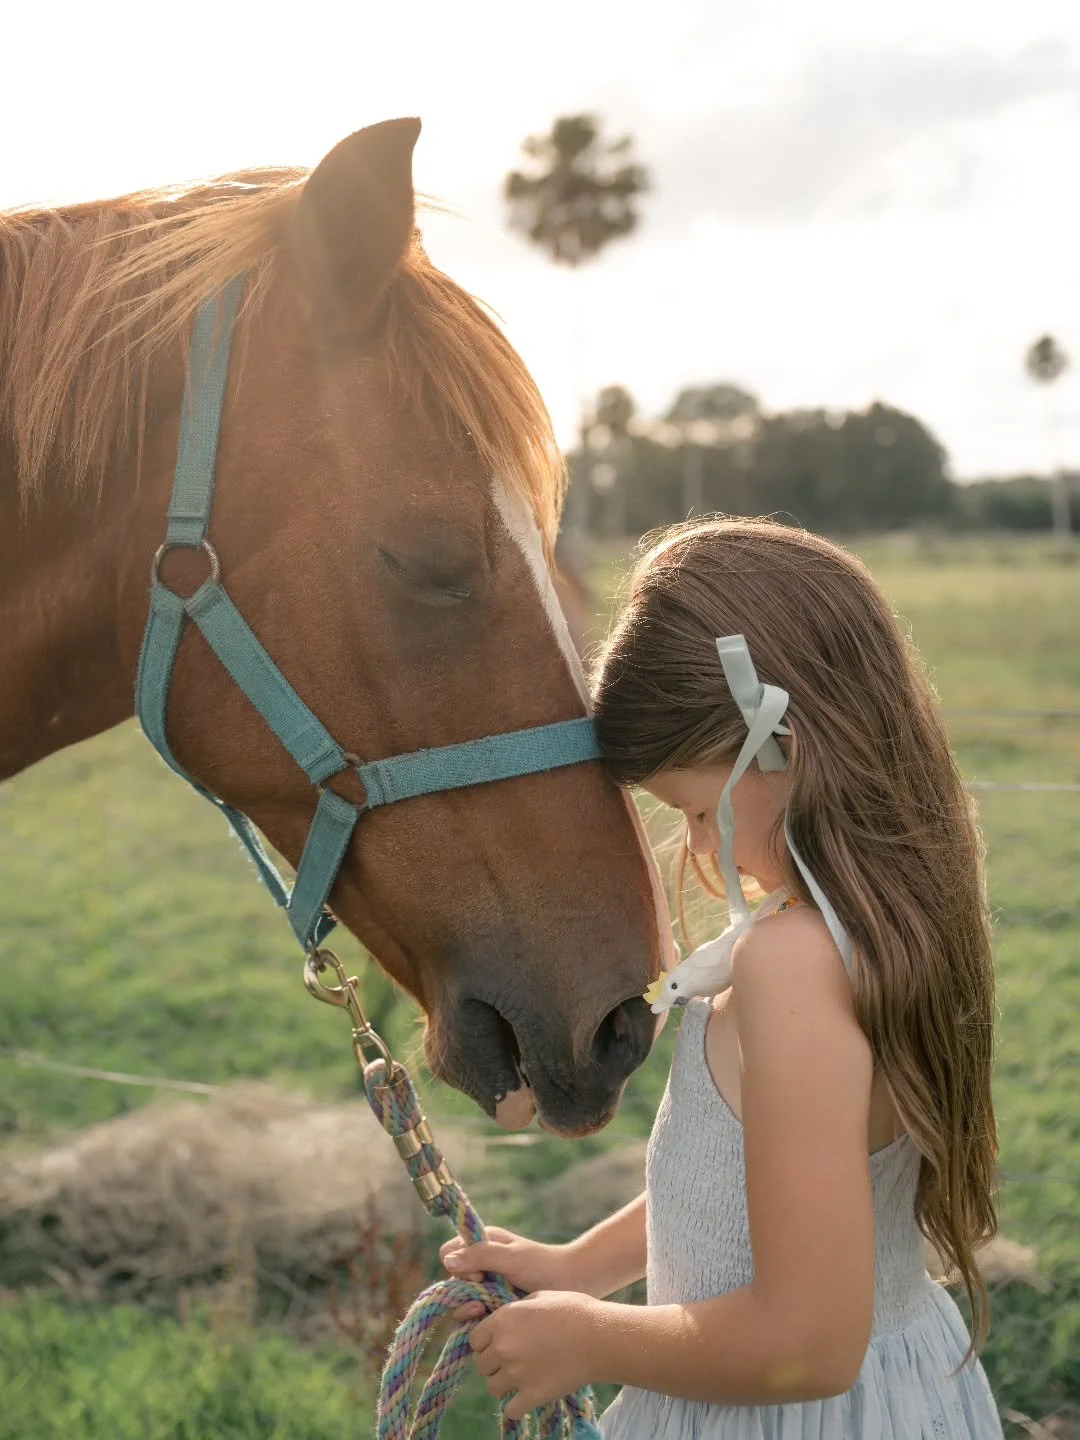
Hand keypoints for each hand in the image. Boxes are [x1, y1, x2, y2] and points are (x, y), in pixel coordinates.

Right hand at [441, 1228, 578, 1322]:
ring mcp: (486, 1285)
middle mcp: (480, 1263)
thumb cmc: (543, 1265)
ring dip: (471, 1309)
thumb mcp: (512, 1257)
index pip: (449, 1253)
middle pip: (453, 1281)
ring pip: (462, 1301)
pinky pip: (475, 1316)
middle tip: (482, 1301)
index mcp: (482, 1243)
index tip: (477, 1276)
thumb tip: (448, 1260)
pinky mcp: (493, 1305)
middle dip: (464, 1293)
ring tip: (487, 1312)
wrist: (571, 1283)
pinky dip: (480, 1320)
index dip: (457, 1266)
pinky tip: (493, 1322)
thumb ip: (481, 1255)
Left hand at [468, 1290, 600, 1420]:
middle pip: (482, 1365)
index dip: (486, 1342)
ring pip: (492, 1388)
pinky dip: (517, 1406)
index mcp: (503, 1320)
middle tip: (514, 1361)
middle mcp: (503, 1347)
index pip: (475, 1340)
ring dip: (504, 1384)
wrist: (599, 1337)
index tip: (499, 1344)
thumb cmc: (573, 1310)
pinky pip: (511, 1409)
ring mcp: (516, 1373)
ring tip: (522, 1378)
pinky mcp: (532, 1395)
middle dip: (495, 1364)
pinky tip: (528, 1396)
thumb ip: (517, 1309)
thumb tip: (509, 1320)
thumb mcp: (540, 1297)